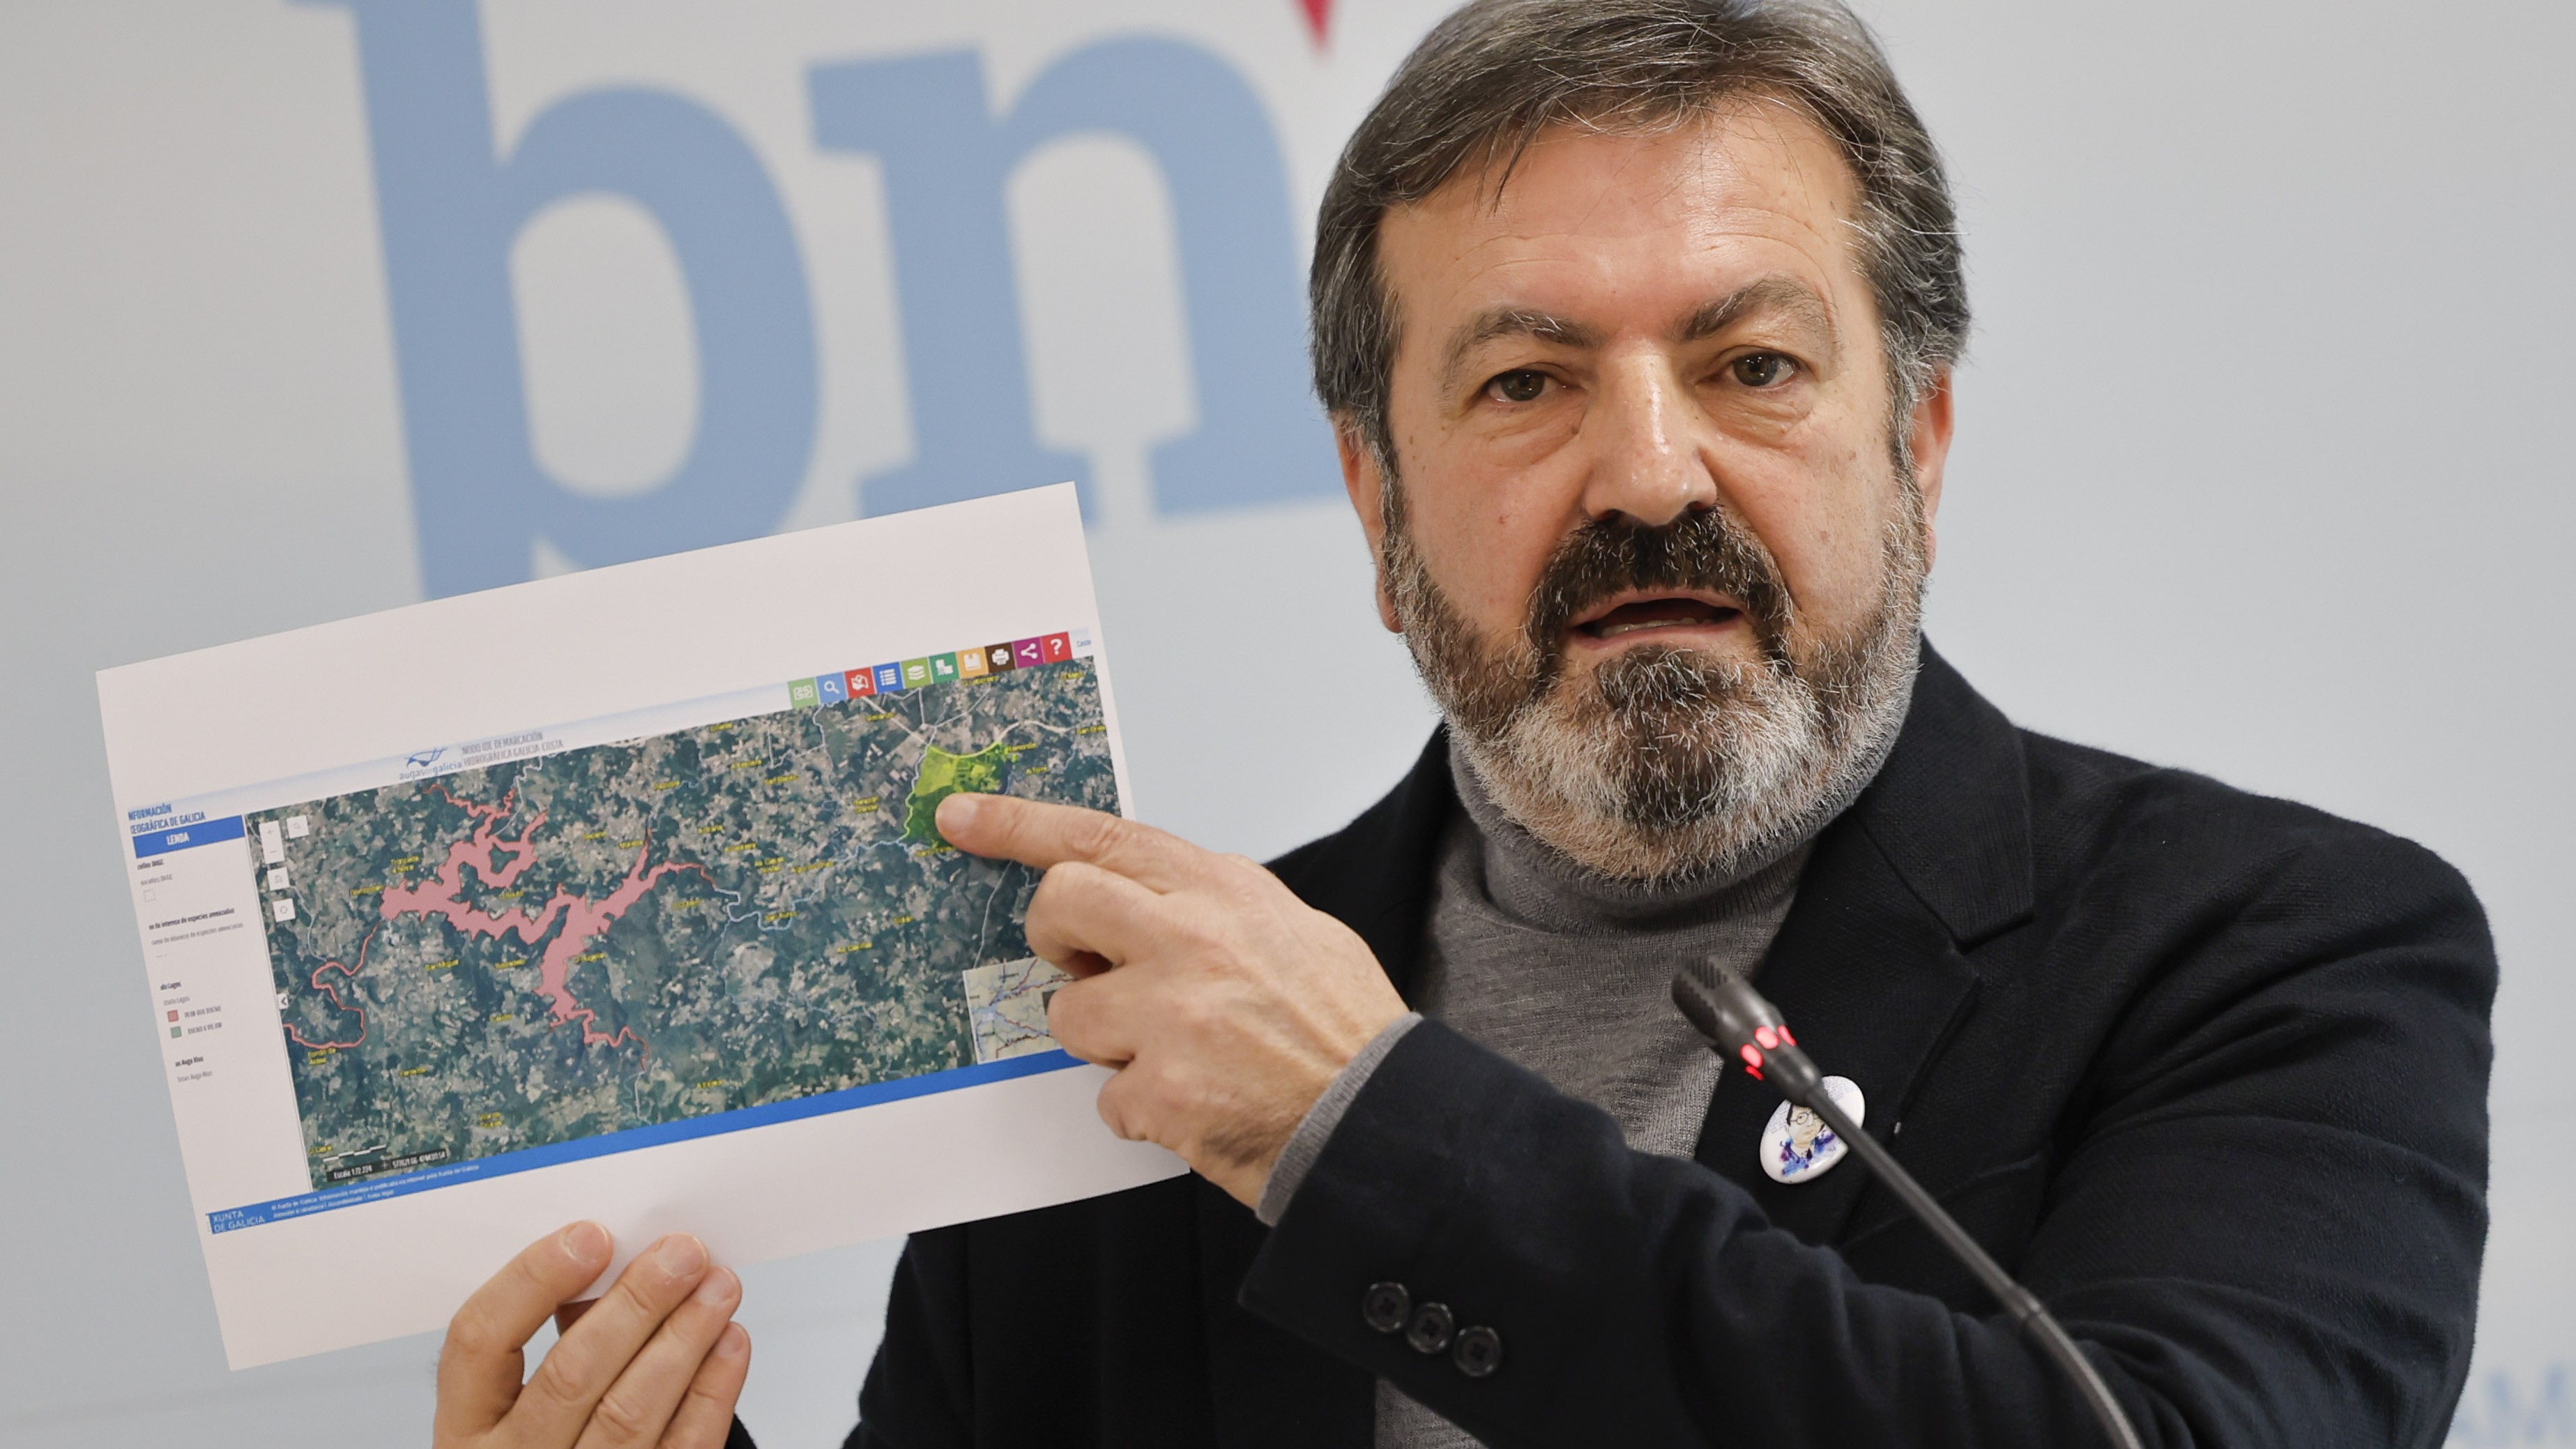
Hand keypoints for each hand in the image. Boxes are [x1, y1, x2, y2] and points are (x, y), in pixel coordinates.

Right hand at [435, 1222, 750, 1448]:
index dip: (534, 1279)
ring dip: (683, 1338)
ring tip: (717, 1287)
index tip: (592, 1236)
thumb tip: (620, 1268)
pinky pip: (682, 1445)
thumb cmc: (552, 1440)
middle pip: (570, 1373)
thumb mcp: (518, 1401)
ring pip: (630, 1411)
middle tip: (680, 1254)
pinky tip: (728, 1342)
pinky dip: (711, 1389)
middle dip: (635, 1303)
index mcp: (467, 1425)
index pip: (480, 1341)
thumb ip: (558, 1339)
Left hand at [937, 792, 1408, 1205]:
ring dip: (1105, 1043)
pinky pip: (1106, 1096)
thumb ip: (1209, 904)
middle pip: (1060, 903)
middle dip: (1053, 938)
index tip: (962, 817)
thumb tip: (1143, 898)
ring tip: (1174, 1054)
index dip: (1018, 824)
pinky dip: (1142, 1110)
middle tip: (1086, 967)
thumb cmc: (1337, 1027)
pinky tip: (1196, 1105)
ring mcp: (1171, 1014)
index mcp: (1220, 891)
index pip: (1101, 835)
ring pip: (1068, 1013)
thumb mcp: (1287, 928)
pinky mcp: (1161, 1089)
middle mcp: (1190, 939)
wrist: (1378, 1120)